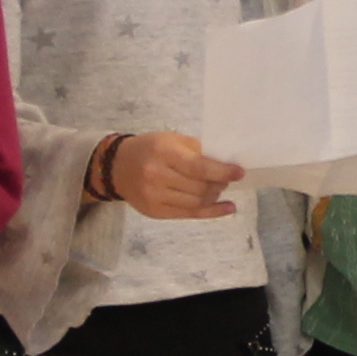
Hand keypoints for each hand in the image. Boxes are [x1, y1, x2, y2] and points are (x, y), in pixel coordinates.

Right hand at [105, 131, 242, 221]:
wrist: (117, 167)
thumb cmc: (150, 149)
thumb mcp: (172, 140)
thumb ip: (198, 150)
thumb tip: (225, 163)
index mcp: (163, 153)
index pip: (198, 167)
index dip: (222, 172)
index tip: (239, 172)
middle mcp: (156, 176)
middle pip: (199, 187)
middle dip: (219, 184)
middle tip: (226, 179)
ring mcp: (154, 197)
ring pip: (197, 202)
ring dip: (214, 196)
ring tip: (218, 188)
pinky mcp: (155, 212)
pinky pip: (190, 215)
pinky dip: (212, 212)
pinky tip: (227, 207)